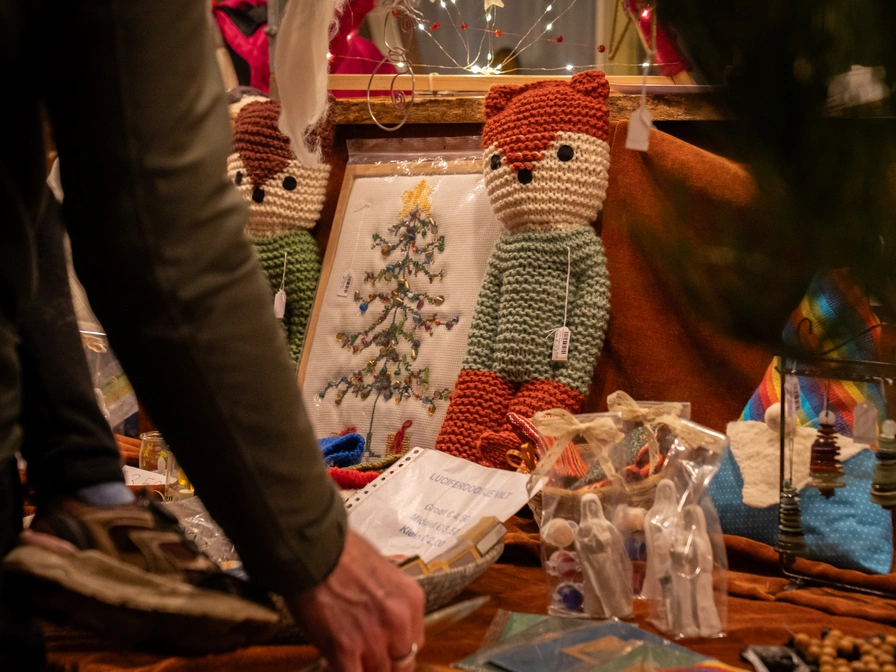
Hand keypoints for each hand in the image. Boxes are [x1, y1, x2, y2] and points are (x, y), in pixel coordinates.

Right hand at [286, 530, 424, 671]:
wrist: (313, 550)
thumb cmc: (340, 551)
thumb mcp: (382, 571)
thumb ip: (387, 600)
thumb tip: (380, 617)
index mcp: (410, 599)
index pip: (415, 642)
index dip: (397, 648)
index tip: (388, 650)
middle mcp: (397, 620)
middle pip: (400, 662)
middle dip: (383, 661)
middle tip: (368, 656)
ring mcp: (373, 637)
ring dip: (364, 667)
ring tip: (350, 657)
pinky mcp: (344, 649)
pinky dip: (346, 671)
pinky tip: (337, 662)